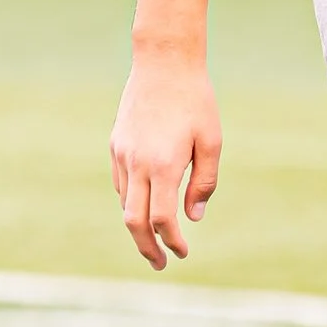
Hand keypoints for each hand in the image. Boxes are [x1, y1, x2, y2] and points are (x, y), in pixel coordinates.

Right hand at [110, 47, 222, 267]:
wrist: (163, 62)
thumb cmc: (195, 100)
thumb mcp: (211, 140)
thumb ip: (203, 182)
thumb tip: (192, 217)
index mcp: (164, 165)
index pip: (161, 219)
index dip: (171, 241)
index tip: (182, 253)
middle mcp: (137, 164)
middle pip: (133, 222)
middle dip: (146, 248)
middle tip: (160, 264)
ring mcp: (122, 154)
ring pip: (124, 203)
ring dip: (138, 224)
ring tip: (156, 236)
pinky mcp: (115, 144)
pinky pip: (120, 183)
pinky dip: (131, 200)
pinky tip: (146, 201)